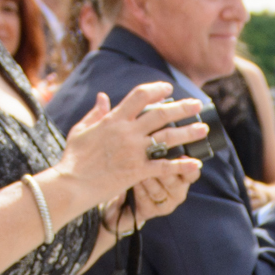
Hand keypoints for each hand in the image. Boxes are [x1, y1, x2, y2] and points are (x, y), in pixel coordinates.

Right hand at [53, 80, 207, 218]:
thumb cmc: (73, 158)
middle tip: (197, 105)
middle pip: (161, 114)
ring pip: (167, 137)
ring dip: (188, 132)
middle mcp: (127, 132)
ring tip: (203, 129)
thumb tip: (103, 96)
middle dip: (182, 108)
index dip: (157, 90)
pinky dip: (182, 165)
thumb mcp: (80, 129)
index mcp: (114, 119)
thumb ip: (95, 112)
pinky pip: (164, 167)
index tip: (169, 90)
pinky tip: (196, 164)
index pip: (140, 96)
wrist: (71, 184)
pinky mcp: (137, 171)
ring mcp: (133, 151)